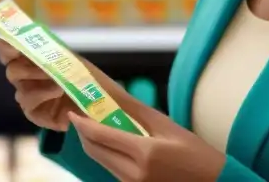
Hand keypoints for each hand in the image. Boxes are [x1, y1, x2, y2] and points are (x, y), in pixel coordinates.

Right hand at [0, 36, 79, 130]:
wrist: (99, 101)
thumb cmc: (84, 76)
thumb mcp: (69, 58)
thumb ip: (49, 47)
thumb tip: (31, 31)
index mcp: (29, 59)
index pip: (8, 50)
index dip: (4, 44)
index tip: (3, 38)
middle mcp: (25, 78)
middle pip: (11, 69)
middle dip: (26, 65)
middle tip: (42, 62)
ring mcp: (28, 96)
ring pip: (19, 89)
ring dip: (37, 79)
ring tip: (57, 80)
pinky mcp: (34, 113)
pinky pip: (28, 103)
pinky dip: (42, 95)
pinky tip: (57, 91)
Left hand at [69, 102, 226, 181]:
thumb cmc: (195, 153)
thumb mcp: (167, 126)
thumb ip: (137, 111)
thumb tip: (114, 96)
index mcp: (143, 153)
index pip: (101, 136)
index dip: (82, 123)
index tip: (73, 112)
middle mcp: (134, 174)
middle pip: (95, 151)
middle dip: (84, 133)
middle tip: (81, 116)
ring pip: (102, 161)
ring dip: (94, 144)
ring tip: (95, 125)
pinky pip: (113, 170)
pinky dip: (107, 155)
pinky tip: (111, 142)